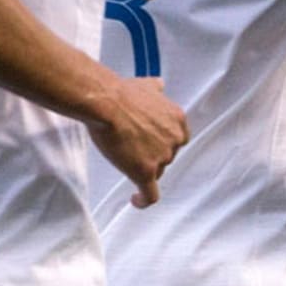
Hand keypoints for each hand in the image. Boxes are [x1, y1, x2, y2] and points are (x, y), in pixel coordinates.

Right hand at [88, 76, 188, 208]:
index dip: (163, 142)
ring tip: (122, 159)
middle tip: (130, 148)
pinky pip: (151, 195)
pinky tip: (135, 200)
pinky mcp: (146, 172)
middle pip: (166, 157)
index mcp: (177, 120)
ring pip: (156, 172)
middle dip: (151, 154)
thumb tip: (159, 86)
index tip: (150, 144)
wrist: (107, 104)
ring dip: (142, 169)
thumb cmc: (122, 93)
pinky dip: (144, 200)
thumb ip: (157, 89)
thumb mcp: (148, 85)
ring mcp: (162, 157)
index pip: (177, 139)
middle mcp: (175, 139)